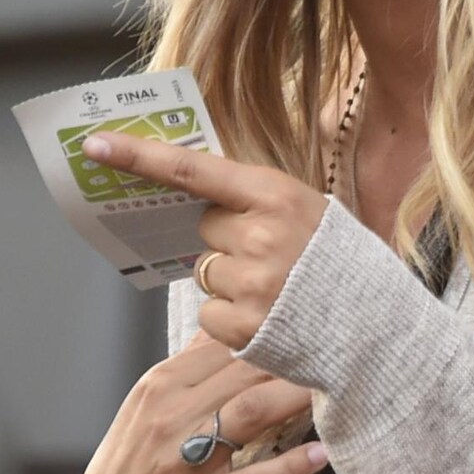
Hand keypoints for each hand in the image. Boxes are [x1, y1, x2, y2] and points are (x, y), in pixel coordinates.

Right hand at [71, 334, 328, 473]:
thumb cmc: (130, 467)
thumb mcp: (146, 405)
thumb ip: (188, 368)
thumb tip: (222, 326)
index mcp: (160, 384)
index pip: (224, 344)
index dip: (270, 332)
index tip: (307, 328)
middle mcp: (171, 414)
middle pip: (244, 372)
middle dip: (293, 359)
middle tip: (335, 351)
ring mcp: (184, 461)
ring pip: (250, 413)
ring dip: (296, 398)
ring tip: (333, 388)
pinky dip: (289, 467)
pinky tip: (320, 455)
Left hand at [83, 130, 327, 350]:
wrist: (379, 330)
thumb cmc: (341, 263)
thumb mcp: (308, 210)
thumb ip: (255, 199)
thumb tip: (196, 194)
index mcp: (275, 195)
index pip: (192, 169)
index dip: (139, 156)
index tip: (94, 143)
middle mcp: (259, 236)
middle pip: (204, 227)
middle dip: (226, 238)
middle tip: (272, 254)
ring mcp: (250, 284)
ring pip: (206, 271)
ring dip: (231, 280)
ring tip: (279, 290)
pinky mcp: (243, 327)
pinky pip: (209, 313)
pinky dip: (232, 318)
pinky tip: (270, 316)